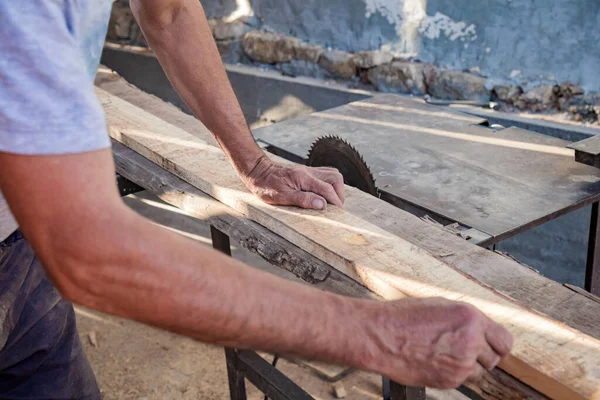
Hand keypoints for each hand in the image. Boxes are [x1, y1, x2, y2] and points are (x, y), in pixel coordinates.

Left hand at [242, 155, 344, 209]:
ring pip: (333, 174)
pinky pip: (326, 173)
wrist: (257, 170)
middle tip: (336, 208)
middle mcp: (308, 171)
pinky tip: (326, 193)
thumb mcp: (281, 197)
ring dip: (337, 188)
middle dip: (339, 194)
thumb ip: (303, 199)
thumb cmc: (266, 185)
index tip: (338, 213)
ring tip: (333, 202)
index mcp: (303, 178)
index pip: (327, 189)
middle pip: (335, 178)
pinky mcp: (307, 171)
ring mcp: (308, 170)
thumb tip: (322, 204)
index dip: (335, 201)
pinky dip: (331, 183)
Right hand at [360, 297, 512, 388]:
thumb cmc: (405, 317)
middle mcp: (471, 341)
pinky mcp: (449, 380)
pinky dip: (451, 373)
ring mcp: (461, 364)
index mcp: (471, 318)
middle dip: (481, 356)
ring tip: (443, 353)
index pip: (504, 341)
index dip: (496, 344)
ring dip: (466, 366)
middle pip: (494, 359)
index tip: (489, 345)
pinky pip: (460, 380)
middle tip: (462, 349)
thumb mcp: (441, 307)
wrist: (382, 335)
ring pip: (477, 372)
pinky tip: (434, 360)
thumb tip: (481, 331)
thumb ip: (466, 320)